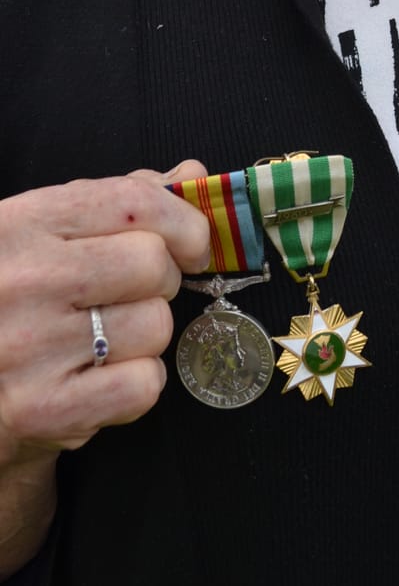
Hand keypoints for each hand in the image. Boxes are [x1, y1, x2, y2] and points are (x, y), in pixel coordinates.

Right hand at [0, 160, 209, 466]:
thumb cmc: (12, 298)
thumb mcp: (43, 234)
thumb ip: (118, 201)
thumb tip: (192, 176)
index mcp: (20, 225)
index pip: (133, 203)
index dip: (183, 221)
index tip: (192, 243)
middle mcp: (21, 281)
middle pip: (153, 264)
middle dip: (159, 280)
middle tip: (130, 295)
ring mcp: (30, 348)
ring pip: (155, 325)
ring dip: (146, 333)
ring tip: (104, 338)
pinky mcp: (43, 409)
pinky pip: (143, 384)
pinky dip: (137, 383)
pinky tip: (102, 378)